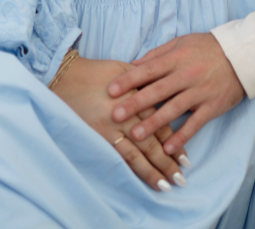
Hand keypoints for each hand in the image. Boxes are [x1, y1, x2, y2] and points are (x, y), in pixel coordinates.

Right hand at [51, 56, 185, 191]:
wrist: (68, 76)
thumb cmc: (98, 72)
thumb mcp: (126, 70)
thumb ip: (145, 81)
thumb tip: (164, 89)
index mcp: (138, 95)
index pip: (162, 122)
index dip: (175, 140)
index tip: (186, 157)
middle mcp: (129, 114)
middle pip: (153, 141)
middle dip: (168, 161)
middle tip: (182, 177)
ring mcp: (114, 126)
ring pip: (139, 153)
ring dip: (154, 170)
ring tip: (167, 184)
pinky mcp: (101, 135)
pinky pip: (121, 155)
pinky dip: (135, 168)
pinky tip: (144, 177)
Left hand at [107, 33, 245, 157]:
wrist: (242, 55)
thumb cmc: (208, 48)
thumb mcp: (182, 42)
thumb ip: (158, 54)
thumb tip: (133, 64)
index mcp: (178, 58)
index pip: (149, 69)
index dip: (129, 80)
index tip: (110, 90)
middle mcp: (187, 75)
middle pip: (157, 90)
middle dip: (135, 103)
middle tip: (115, 115)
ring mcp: (200, 92)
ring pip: (174, 109)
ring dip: (154, 123)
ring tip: (135, 135)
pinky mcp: (212, 106)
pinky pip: (195, 123)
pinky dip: (182, 136)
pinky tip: (167, 147)